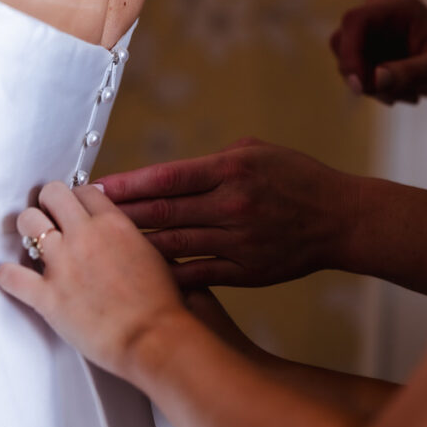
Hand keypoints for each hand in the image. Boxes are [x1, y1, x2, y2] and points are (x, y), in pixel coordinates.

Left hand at [0, 181, 189, 377]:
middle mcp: (84, 235)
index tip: (74, 209)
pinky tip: (12, 277)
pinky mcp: (47, 296)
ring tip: (33, 243)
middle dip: (49, 203)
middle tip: (50, 218)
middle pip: (52, 193)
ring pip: (28, 222)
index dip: (77, 199)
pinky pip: (11, 275)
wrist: (153, 339)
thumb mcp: (152, 255)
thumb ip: (128, 236)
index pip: (85, 190)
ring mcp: (62, 264)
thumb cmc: (160, 305)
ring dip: (28, 231)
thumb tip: (115, 233)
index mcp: (113, 224)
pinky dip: (8, 276)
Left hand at [95, 137, 356, 287]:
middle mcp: (231, 204)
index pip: (166, 177)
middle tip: (85, 218)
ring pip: (174, 244)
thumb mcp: (257, 152)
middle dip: (119, 215)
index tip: (95, 187)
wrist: (342, 219)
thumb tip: (169, 174)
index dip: (127, 184)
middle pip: (162, 212)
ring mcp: (238, 240)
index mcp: (230, 169)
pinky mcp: (245, 270)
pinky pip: (197, 273)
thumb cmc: (297, 178)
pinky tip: (140, 275)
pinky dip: (167, 273)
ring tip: (102, 248)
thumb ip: (211, 162)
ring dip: (135, 246)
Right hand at [330, 0, 426, 103]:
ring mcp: (372, 28)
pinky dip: (373, 86)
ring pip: (346, 58)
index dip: (350, 54)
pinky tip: (401, 91)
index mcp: (397, 6)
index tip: (362, 87)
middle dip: (360, 75)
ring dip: (368, 84)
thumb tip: (374, 80)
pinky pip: (355, 68)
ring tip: (404, 94)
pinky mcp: (369, 44)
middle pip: (343, 41)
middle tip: (390, 97)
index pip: (355, 22)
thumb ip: (410, 73)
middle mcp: (379, 11)